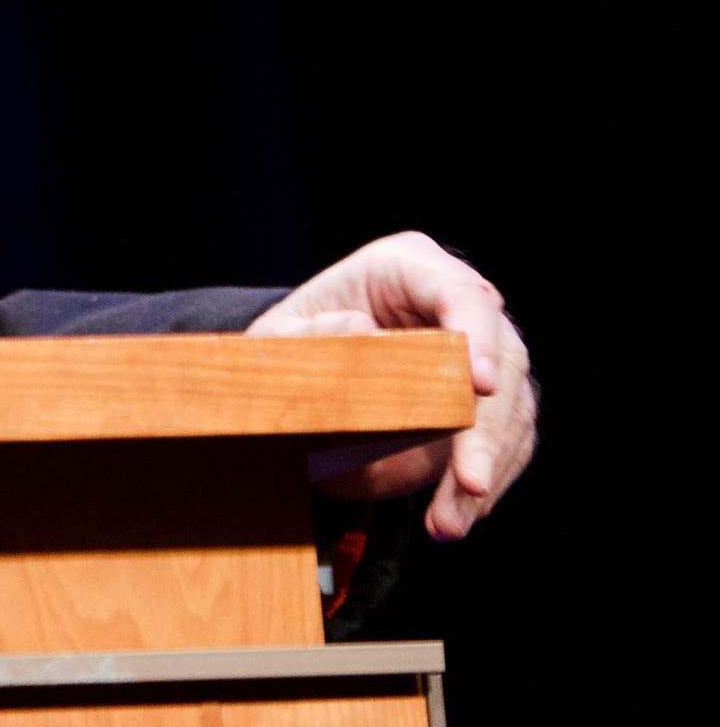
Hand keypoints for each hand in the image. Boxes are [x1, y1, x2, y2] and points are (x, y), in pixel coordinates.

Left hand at [245, 231, 535, 539]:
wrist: (300, 376)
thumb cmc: (289, 350)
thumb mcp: (275, 341)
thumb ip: (306, 335)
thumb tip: (359, 329)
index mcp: (404, 267)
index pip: (460, 293)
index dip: (476, 338)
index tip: (479, 387)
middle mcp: (456, 301)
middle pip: (501, 361)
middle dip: (486, 429)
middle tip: (468, 484)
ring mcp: (484, 350)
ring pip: (513, 410)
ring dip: (486, 470)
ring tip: (448, 521)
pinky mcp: (495, 399)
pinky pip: (508, 443)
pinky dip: (485, 486)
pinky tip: (456, 517)